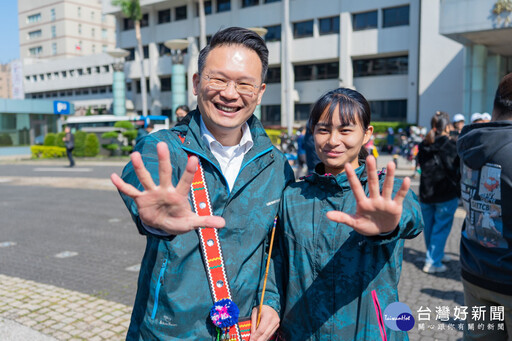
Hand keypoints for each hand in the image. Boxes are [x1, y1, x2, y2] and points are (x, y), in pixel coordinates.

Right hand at [110, 141, 225, 234]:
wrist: (164, 225)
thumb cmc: (180, 221)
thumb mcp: (192, 223)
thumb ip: (206, 221)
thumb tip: (224, 223)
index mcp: (178, 195)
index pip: (185, 181)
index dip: (189, 171)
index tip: (193, 158)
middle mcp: (164, 190)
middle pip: (164, 173)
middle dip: (163, 160)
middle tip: (162, 144)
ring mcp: (152, 193)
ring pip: (145, 178)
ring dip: (140, 168)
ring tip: (134, 154)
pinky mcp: (141, 199)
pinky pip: (130, 192)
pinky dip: (121, 186)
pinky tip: (112, 176)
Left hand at [250, 305, 278, 340]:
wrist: (270, 306)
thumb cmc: (261, 309)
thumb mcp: (255, 313)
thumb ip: (253, 324)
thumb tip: (252, 335)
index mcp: (268, 316)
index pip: (261, 330)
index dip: (256, 336)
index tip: (251, 340)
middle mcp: (274, 320)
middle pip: (266, 334)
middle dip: (259, 340)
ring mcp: (277, 324)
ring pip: (268, 335)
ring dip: (262, 340)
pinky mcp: (277, 326)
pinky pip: (270, 334)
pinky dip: (265, 337)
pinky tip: (260, 339)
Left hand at [326, 155, 409, 235]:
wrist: (381, 232)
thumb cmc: (366, 225)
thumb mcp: (354, 223)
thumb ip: (342, 218)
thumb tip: (327, 215)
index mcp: (363, 203)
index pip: (356, 188)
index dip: (352, 177)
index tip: (347, 165)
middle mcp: (374, 199)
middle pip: (372, 183)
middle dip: (371, 171)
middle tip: (370, 157)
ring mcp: (385, 202)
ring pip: (387, 187)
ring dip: (389, 176)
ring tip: (391, 164)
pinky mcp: (395, 207)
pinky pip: (399, 196)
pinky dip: (403, 189)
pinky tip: (406, 179)